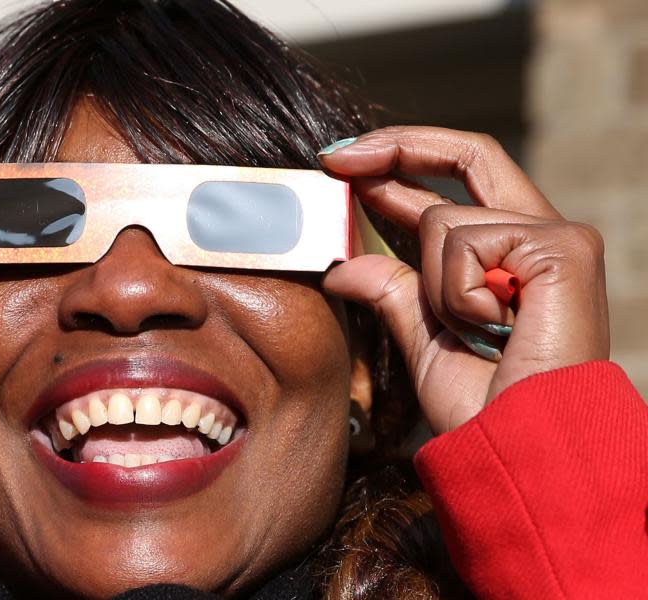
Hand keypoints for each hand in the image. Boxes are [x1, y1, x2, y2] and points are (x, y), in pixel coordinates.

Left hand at [320, 126, 609, 434]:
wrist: (520, 444)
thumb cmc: (483, 404)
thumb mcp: (424, 338)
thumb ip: (393, 292)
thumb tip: (342, 266)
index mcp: (510, 254)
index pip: (455, 185)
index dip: (401, 162)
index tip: (342, 162)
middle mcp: (540, 234)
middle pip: (467, 155)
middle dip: (396, 144)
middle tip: (333, 158)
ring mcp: (556, 237)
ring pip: (444, 220)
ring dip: (436, 287)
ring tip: (477, 334)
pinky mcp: (563, 247)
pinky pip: (466, 244)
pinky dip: (459, 294)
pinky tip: (493, 327)